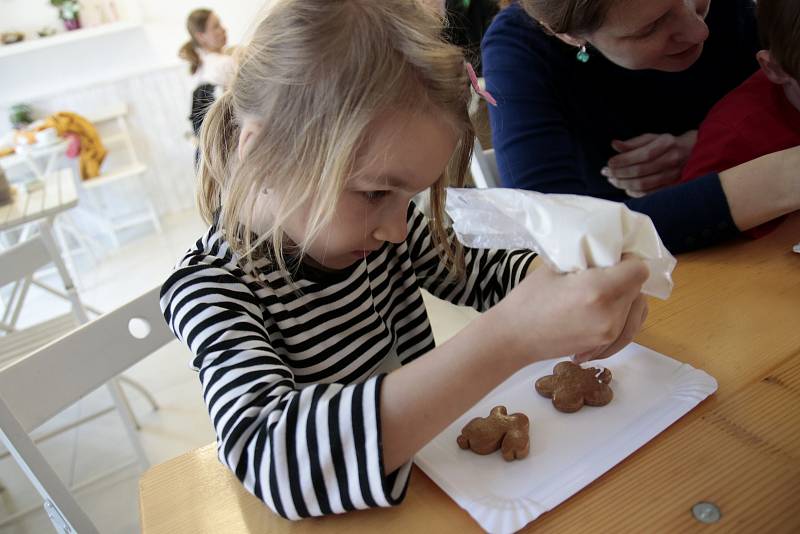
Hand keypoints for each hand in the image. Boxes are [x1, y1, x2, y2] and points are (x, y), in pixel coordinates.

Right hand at [491, 255, 649, 365]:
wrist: (512, 337)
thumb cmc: (528, 299)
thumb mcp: (556, 268)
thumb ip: (587, 259)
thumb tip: (608, 252)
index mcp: (599, 290)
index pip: (638, 270)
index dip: (629, 260)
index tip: (613, 257)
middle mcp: (610, 314)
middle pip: (638, 289)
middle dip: (627, 278)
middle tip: (606, 273)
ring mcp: (608, 333)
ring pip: (637, 311)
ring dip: (628, 299)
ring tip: (610, 291)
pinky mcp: (602, 345)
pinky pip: (627, 330)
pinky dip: (624, 320)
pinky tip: (609, 312)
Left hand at [603, 131, 696, 196]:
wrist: (691, 153)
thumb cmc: (666, 144)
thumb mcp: (651, 138)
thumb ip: (632, 143)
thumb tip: (614, 144)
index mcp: (666, 143)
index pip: (642, 154)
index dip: (623, 160)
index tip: (609, 163)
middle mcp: (672, 159)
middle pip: (641, 171)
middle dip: (619, 173)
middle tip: (606, 173)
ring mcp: (673, 175)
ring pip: (644, 184)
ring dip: (624, 184)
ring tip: (612, 180)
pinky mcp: (672, 187)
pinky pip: (649, 194)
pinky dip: (634, 193)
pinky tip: (625, 188)